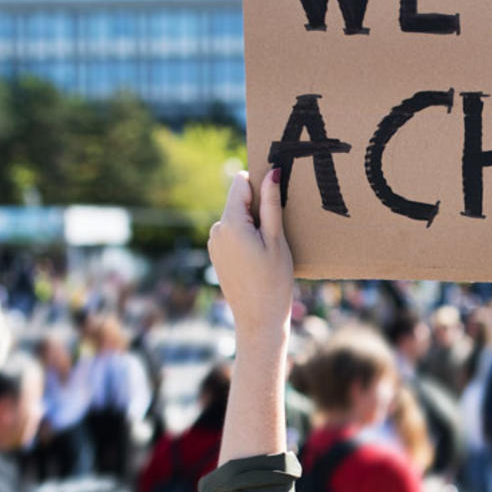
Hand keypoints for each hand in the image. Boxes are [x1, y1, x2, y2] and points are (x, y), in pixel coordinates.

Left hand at [208, 169, 293, 336]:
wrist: (258, 319)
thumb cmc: (273, 280)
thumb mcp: (276, 239)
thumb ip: (271, 204)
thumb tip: (271, 172)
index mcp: (230, 223)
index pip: (240, 183)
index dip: (259, 184)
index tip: (276, 197)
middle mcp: (216, 230)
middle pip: (239, 202)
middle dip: (258, 208)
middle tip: (277, 232)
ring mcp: (214, 243)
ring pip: (237, 218)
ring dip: (253, 225)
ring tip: (269, 249)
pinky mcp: (217, 255)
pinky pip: (233, 234)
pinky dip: (247, 238)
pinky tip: (259, 258)